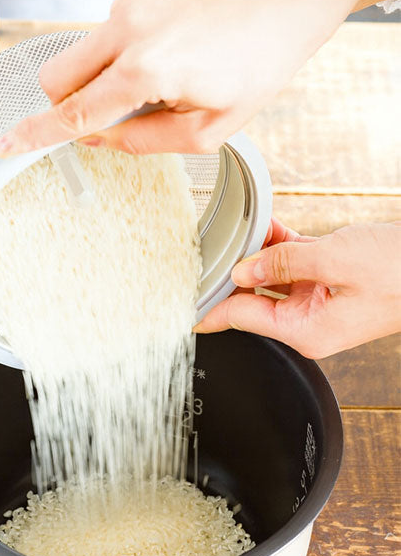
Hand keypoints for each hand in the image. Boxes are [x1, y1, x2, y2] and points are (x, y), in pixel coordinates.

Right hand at [0, 0, 351, 156]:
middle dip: (65, 108)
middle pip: (55, 80)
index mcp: (147, 70)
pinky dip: (116, 64)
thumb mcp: (212, 127)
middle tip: (112, 122)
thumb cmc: (261, 60)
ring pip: (76, 60)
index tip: (2, 146)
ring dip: (96, 85)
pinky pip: (102, 43)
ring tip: (159, 90)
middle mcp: (127, 32)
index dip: (33, 135)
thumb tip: (99, 138)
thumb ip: (145, 141)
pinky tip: (167, 65)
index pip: (72, 113)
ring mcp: (127, 8)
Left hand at [194, 220, 400, 358]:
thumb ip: (284, 264)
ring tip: (231, 230)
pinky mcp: (330, 281)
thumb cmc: (399, 271)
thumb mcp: (335, 261)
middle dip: (227, 272)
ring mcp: (318, 301)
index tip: (177, 300)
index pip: (239, 318)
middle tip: (199, 249)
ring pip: (269, 276)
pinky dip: (277, 245)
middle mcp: (307, 320)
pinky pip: (292, 263)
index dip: (207, 304)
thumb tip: (243, 269)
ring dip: (252, 253)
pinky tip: (262, 225)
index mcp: (305, 330)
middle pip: (250, 298)